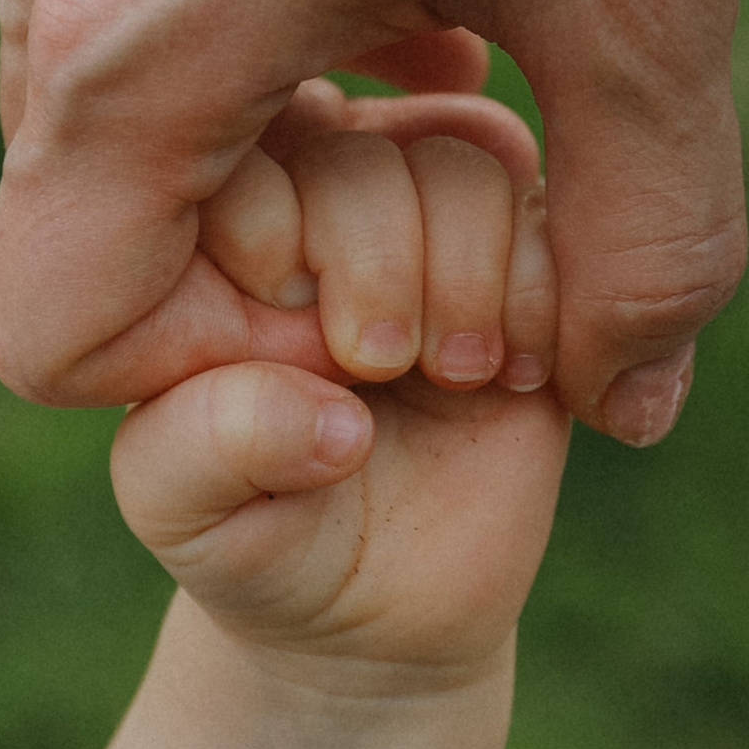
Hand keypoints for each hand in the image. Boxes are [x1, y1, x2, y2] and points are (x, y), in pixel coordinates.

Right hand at [0, 0, 746, 442]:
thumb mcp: (649, 0)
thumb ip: (646, 236)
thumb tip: (640, 406)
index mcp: (142, 32)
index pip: (62, 331)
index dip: (215, 370)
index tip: (379, 314)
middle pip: (90, 204)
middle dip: (258, 239)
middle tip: (443, 173)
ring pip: (113, 80)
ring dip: (264, 116)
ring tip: (446, 46)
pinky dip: (254, 8)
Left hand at [113, 100, 570, 688]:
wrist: (375, 605)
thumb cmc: (254, 536)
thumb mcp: (189, 513)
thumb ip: (210, 451)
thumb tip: (329, 415)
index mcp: (216, 234)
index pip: (238, 153)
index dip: (277, 228)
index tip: (294, 337)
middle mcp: (320, 203)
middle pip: (361, 142)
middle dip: (380, 254)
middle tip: (378, 366)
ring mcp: (429, 225)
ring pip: (466, 161)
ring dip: (469, 270)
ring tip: (458, 374)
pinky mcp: (528, 265)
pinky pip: (559, 216)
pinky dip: (545, 292)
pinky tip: (521, 378)